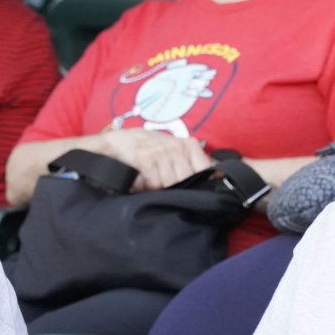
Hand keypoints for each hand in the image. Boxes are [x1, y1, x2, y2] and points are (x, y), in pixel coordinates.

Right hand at [98, 128, 214, 190]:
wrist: (114, 144)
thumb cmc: (146, 150)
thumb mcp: (172, 152)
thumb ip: (193, 163)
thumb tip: (219, 175)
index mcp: (189, 145)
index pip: (206, 172)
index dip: (198, 185)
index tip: (191, 190)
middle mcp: (177, 146)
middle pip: (187, 182)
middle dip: (176, 189)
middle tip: (162, 184)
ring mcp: (162, 152)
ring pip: (171, 185)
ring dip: (159, 188)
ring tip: (150, 180)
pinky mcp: (145, 158)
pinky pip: (155, 184)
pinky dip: (147, 187)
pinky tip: (141, 180)